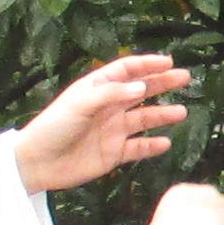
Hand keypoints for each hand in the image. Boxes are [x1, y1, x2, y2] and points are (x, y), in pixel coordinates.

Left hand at [15, 54, 191, 194]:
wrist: (38, 163)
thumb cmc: (54, 127)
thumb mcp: (80, 104)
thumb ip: (112, 94)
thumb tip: (141, 88)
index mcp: (98, 89)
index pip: (127, 71)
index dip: (147, 64)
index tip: (168, 61)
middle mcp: (108, 107)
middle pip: (141, 91)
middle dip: (162, 83)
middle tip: (184, 77)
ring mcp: (112, 131)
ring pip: (144, 119)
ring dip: (162, 115)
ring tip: (181, 112)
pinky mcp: (113, 153)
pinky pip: (138, 148)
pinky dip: (152, 145)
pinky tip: (165, 142)